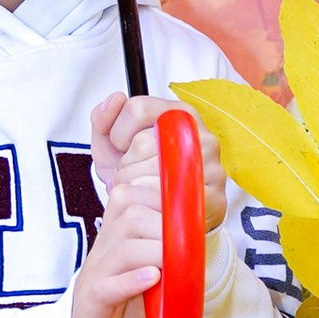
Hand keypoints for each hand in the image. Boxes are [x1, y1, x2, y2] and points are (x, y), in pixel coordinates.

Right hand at [72, 96, 229, 317]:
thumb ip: (170, 230)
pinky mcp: (92, 298)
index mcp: (118, 223)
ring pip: (125, 248)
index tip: (192, 214)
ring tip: (174, 264)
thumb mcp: (151, 253)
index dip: (167, 198)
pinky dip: (131, 281)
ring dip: (155, 253)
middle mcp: (105, 241)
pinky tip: (151, 278)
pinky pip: (108, 286)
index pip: (136, 193)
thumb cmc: (131, 286)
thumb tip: (205, 207)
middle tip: (188, 244)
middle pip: (133, 217)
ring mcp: (97, 270)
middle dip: (166, 227)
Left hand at [90, 90, 230, 229]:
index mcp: (180, 114)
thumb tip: (115, 99)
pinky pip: (171, 197)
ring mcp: (212, 166)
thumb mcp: (113, 149)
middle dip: (125, 166)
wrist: (161, 218)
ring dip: (135, 187)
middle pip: (143, 141)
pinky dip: (151, 204)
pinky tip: (150, 204)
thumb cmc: (140, 177)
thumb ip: (103, 121)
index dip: (118, 134)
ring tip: (138, 191)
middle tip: (130, 178)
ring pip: (155, 170)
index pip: (137, 108)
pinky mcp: (216, 197)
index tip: (122, 150)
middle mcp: (201, 134)